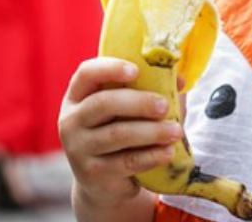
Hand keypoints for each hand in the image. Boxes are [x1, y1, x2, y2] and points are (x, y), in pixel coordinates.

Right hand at [59, 58, 184, 209]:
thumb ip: (152, 91)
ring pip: (118, 134)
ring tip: (176, 131)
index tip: (136, 70)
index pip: (87, 73)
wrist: (103, 183)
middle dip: (139, 102)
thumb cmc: (121, 133)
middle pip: (103, 103)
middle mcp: (72, 120)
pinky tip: (168, 152)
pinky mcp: (93, 173)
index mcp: (78, 96)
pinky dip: (151, 156)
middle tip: (165, 105)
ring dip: (152, 131)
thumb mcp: (130, 111)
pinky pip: (126, 161)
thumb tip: (179, 81)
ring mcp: (78, 148)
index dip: (110, 68)